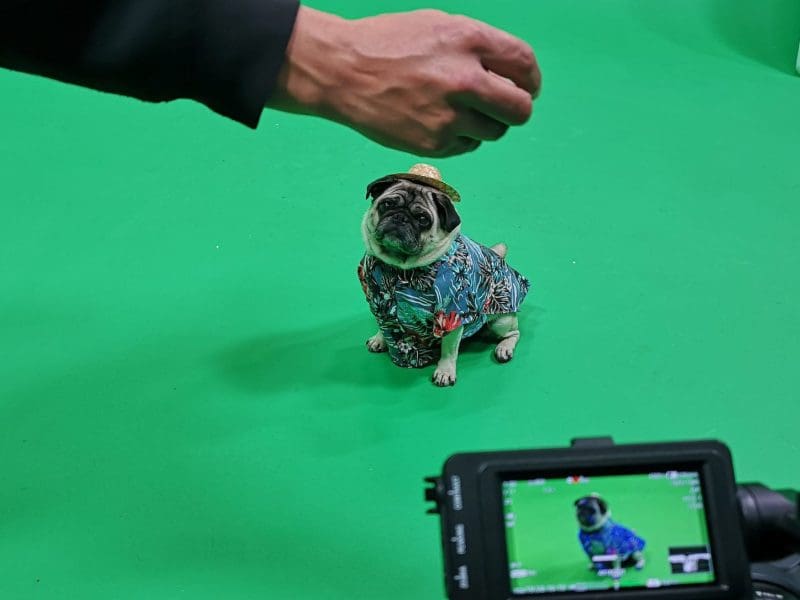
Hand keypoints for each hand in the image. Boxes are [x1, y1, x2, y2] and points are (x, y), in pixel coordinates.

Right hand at [268, 7, 540, 156]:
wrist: (342, 71)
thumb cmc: (388, 43)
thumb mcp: (438, 25)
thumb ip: (478, 46)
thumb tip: (510, 72)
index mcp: (469, 41)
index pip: (525, 64)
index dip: (530, 78)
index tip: (526, 86)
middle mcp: (465, 80)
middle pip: (520, 108)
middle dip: (518, 108)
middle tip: (505, 107)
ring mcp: (449, 116)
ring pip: (496, 131)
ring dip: (487, 123)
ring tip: (462, 112)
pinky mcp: (434, 143)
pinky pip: (467, 145)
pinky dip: (461, 136)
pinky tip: (439, 122)